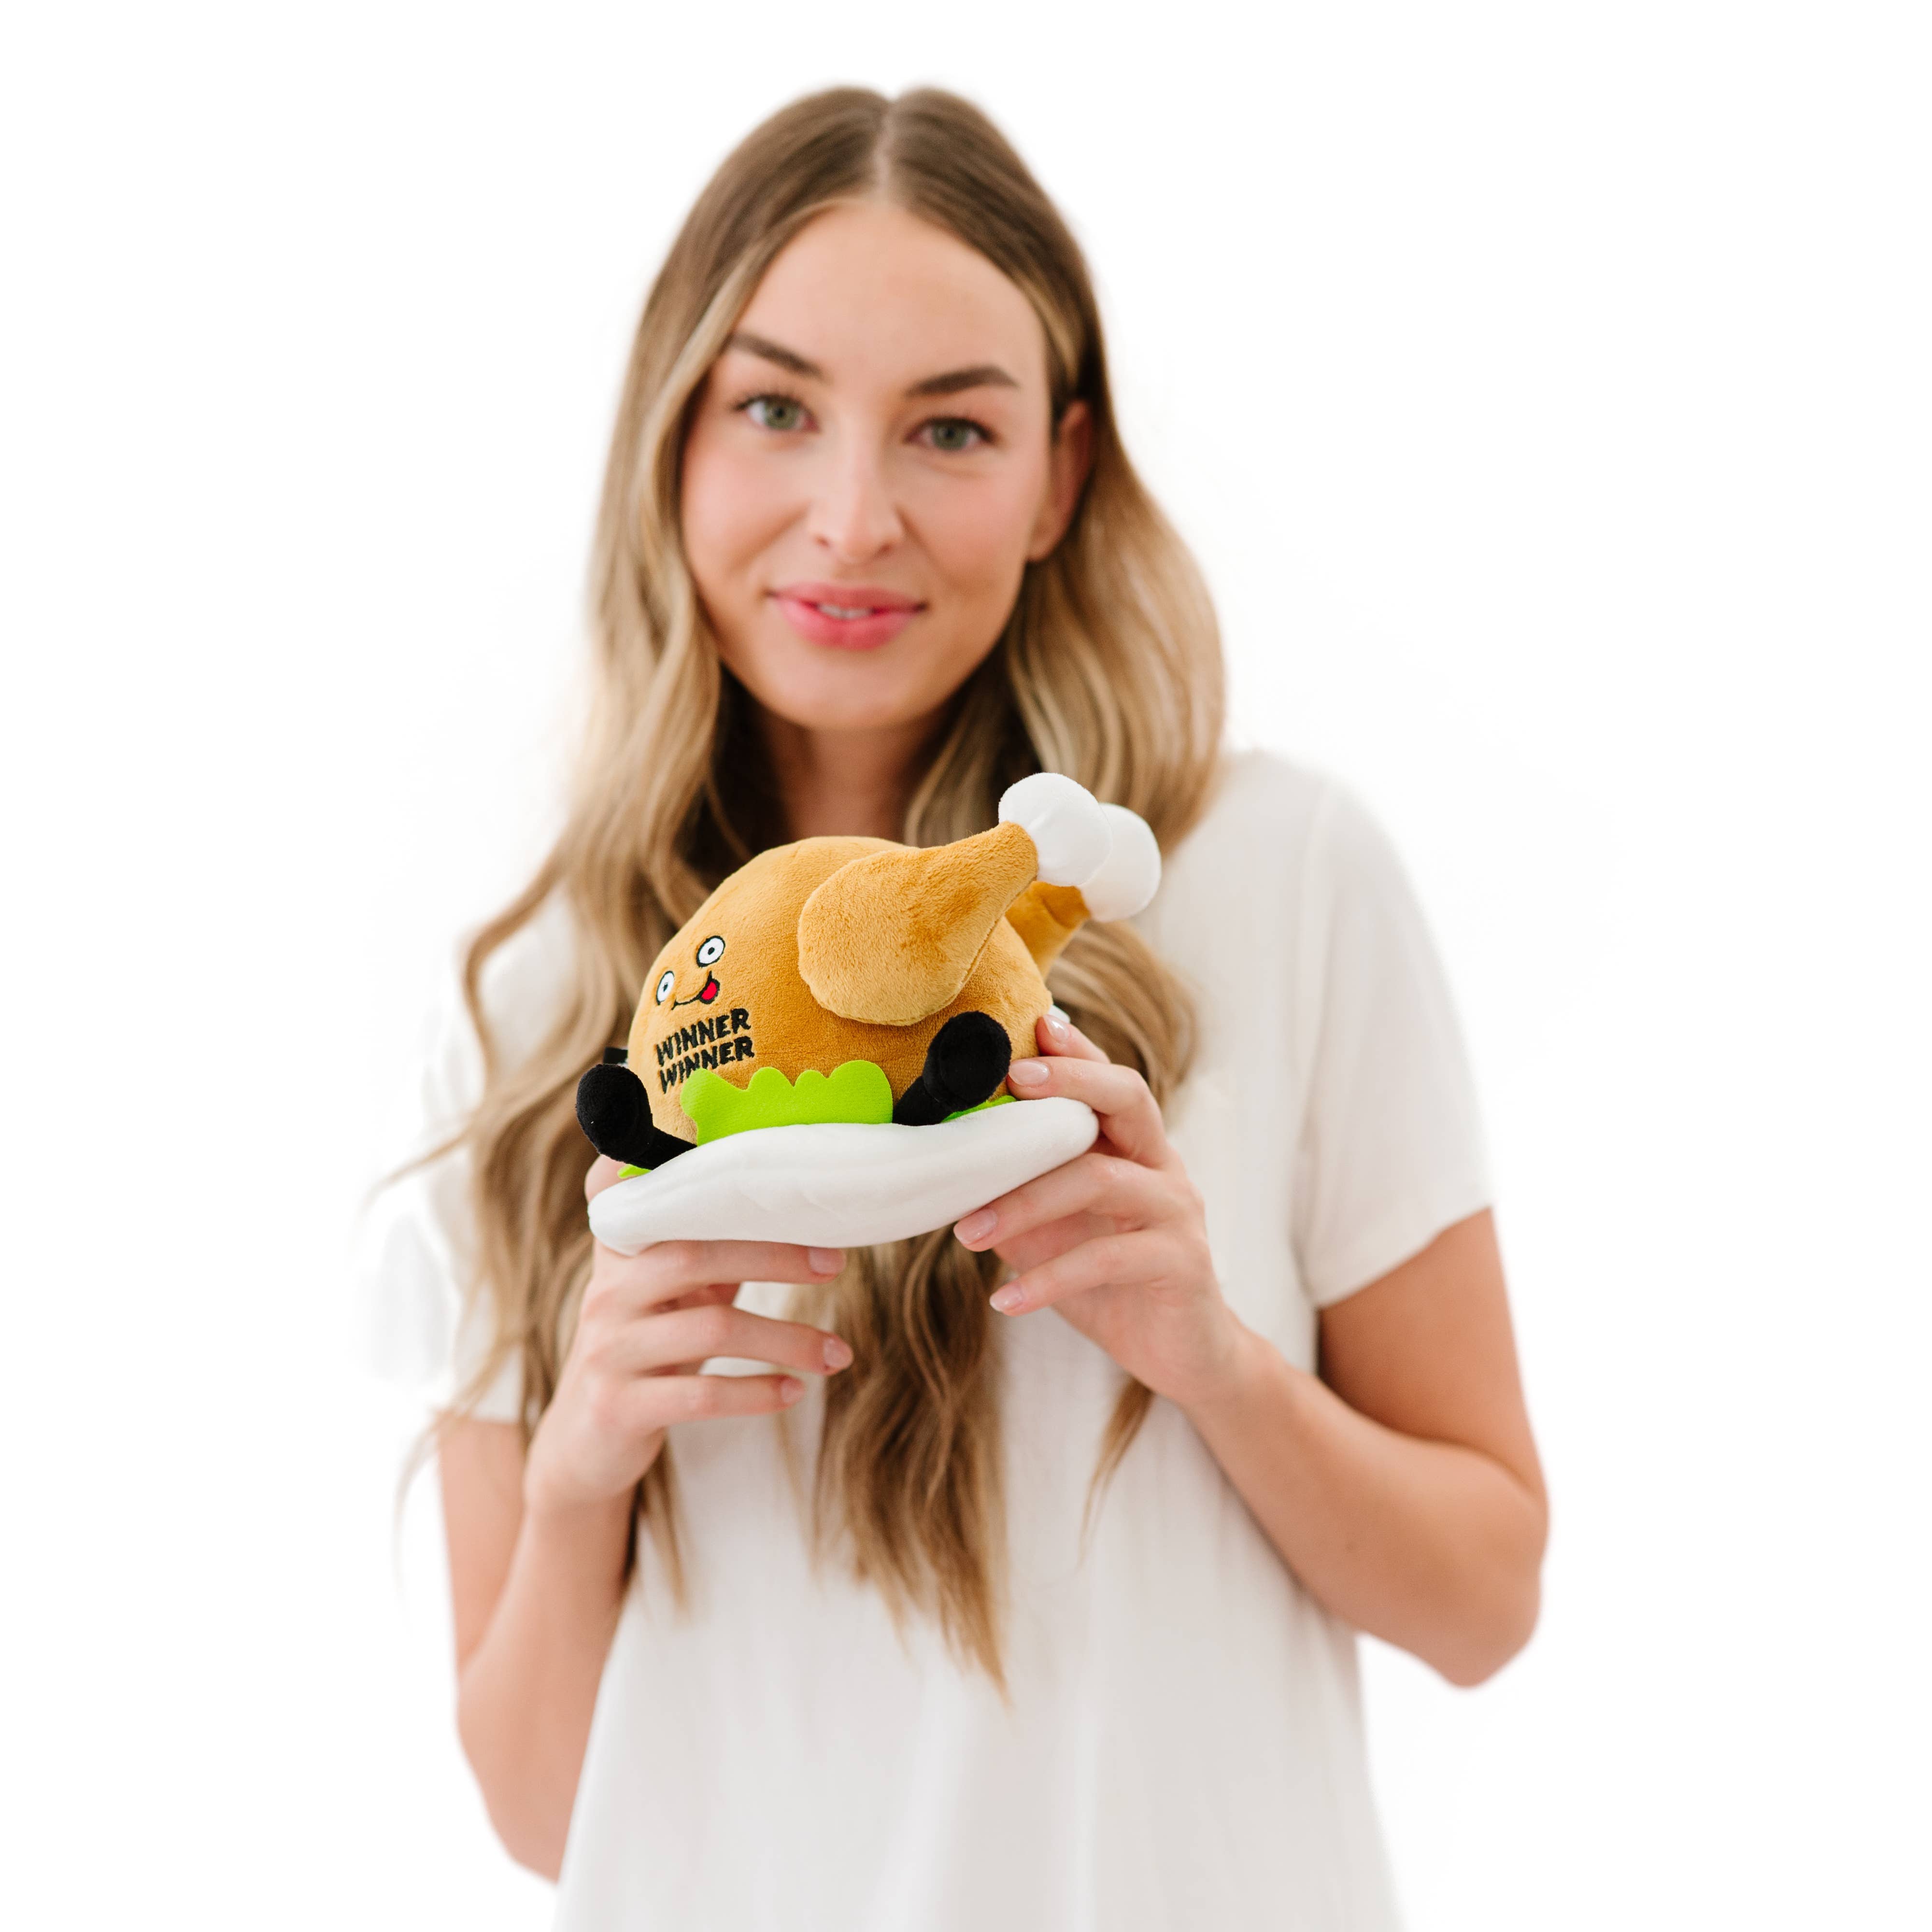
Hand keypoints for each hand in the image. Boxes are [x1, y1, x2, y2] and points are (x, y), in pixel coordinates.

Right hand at [522, 1156, 852, 1524]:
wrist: (585, 1437)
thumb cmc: (648, 1345)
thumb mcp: (670, 1289)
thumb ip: (712, 1245)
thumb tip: (796, 1208)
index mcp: (621, 1250)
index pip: (651, 1196)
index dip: (689, 1168)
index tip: (759, 1167)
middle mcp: (608, 1291)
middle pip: (696, 1255)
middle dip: (776, 1257)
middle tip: (835, 1263)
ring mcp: (610, 1349)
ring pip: (713, 1328)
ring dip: (788, 1340)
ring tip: (839, 1353)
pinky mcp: (619, 1406)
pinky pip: (701, 1394)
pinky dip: (757, 1392)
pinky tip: (793, 1391)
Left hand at [952, 1012, 1244, 1411]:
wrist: (1182, 1354)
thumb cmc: (1108, 1281)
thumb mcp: (1052, 1231)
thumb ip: (1015, 1193)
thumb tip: (940, 1169)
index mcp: (1132, 1147)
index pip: (1106, 1080)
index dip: (1074, 1049)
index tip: (1032, 1023)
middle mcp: (1160, 1165)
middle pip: (1127, 1097)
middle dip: (1069, 1082)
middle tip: (1009, 1084)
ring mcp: (1176, 1211)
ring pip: (1102, 1179)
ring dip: (1026, 1202)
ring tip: (965, 1233)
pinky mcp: (1181, 1263)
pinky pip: (1108, 1259)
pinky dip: (1049, 1279)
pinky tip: (1005, 1301)